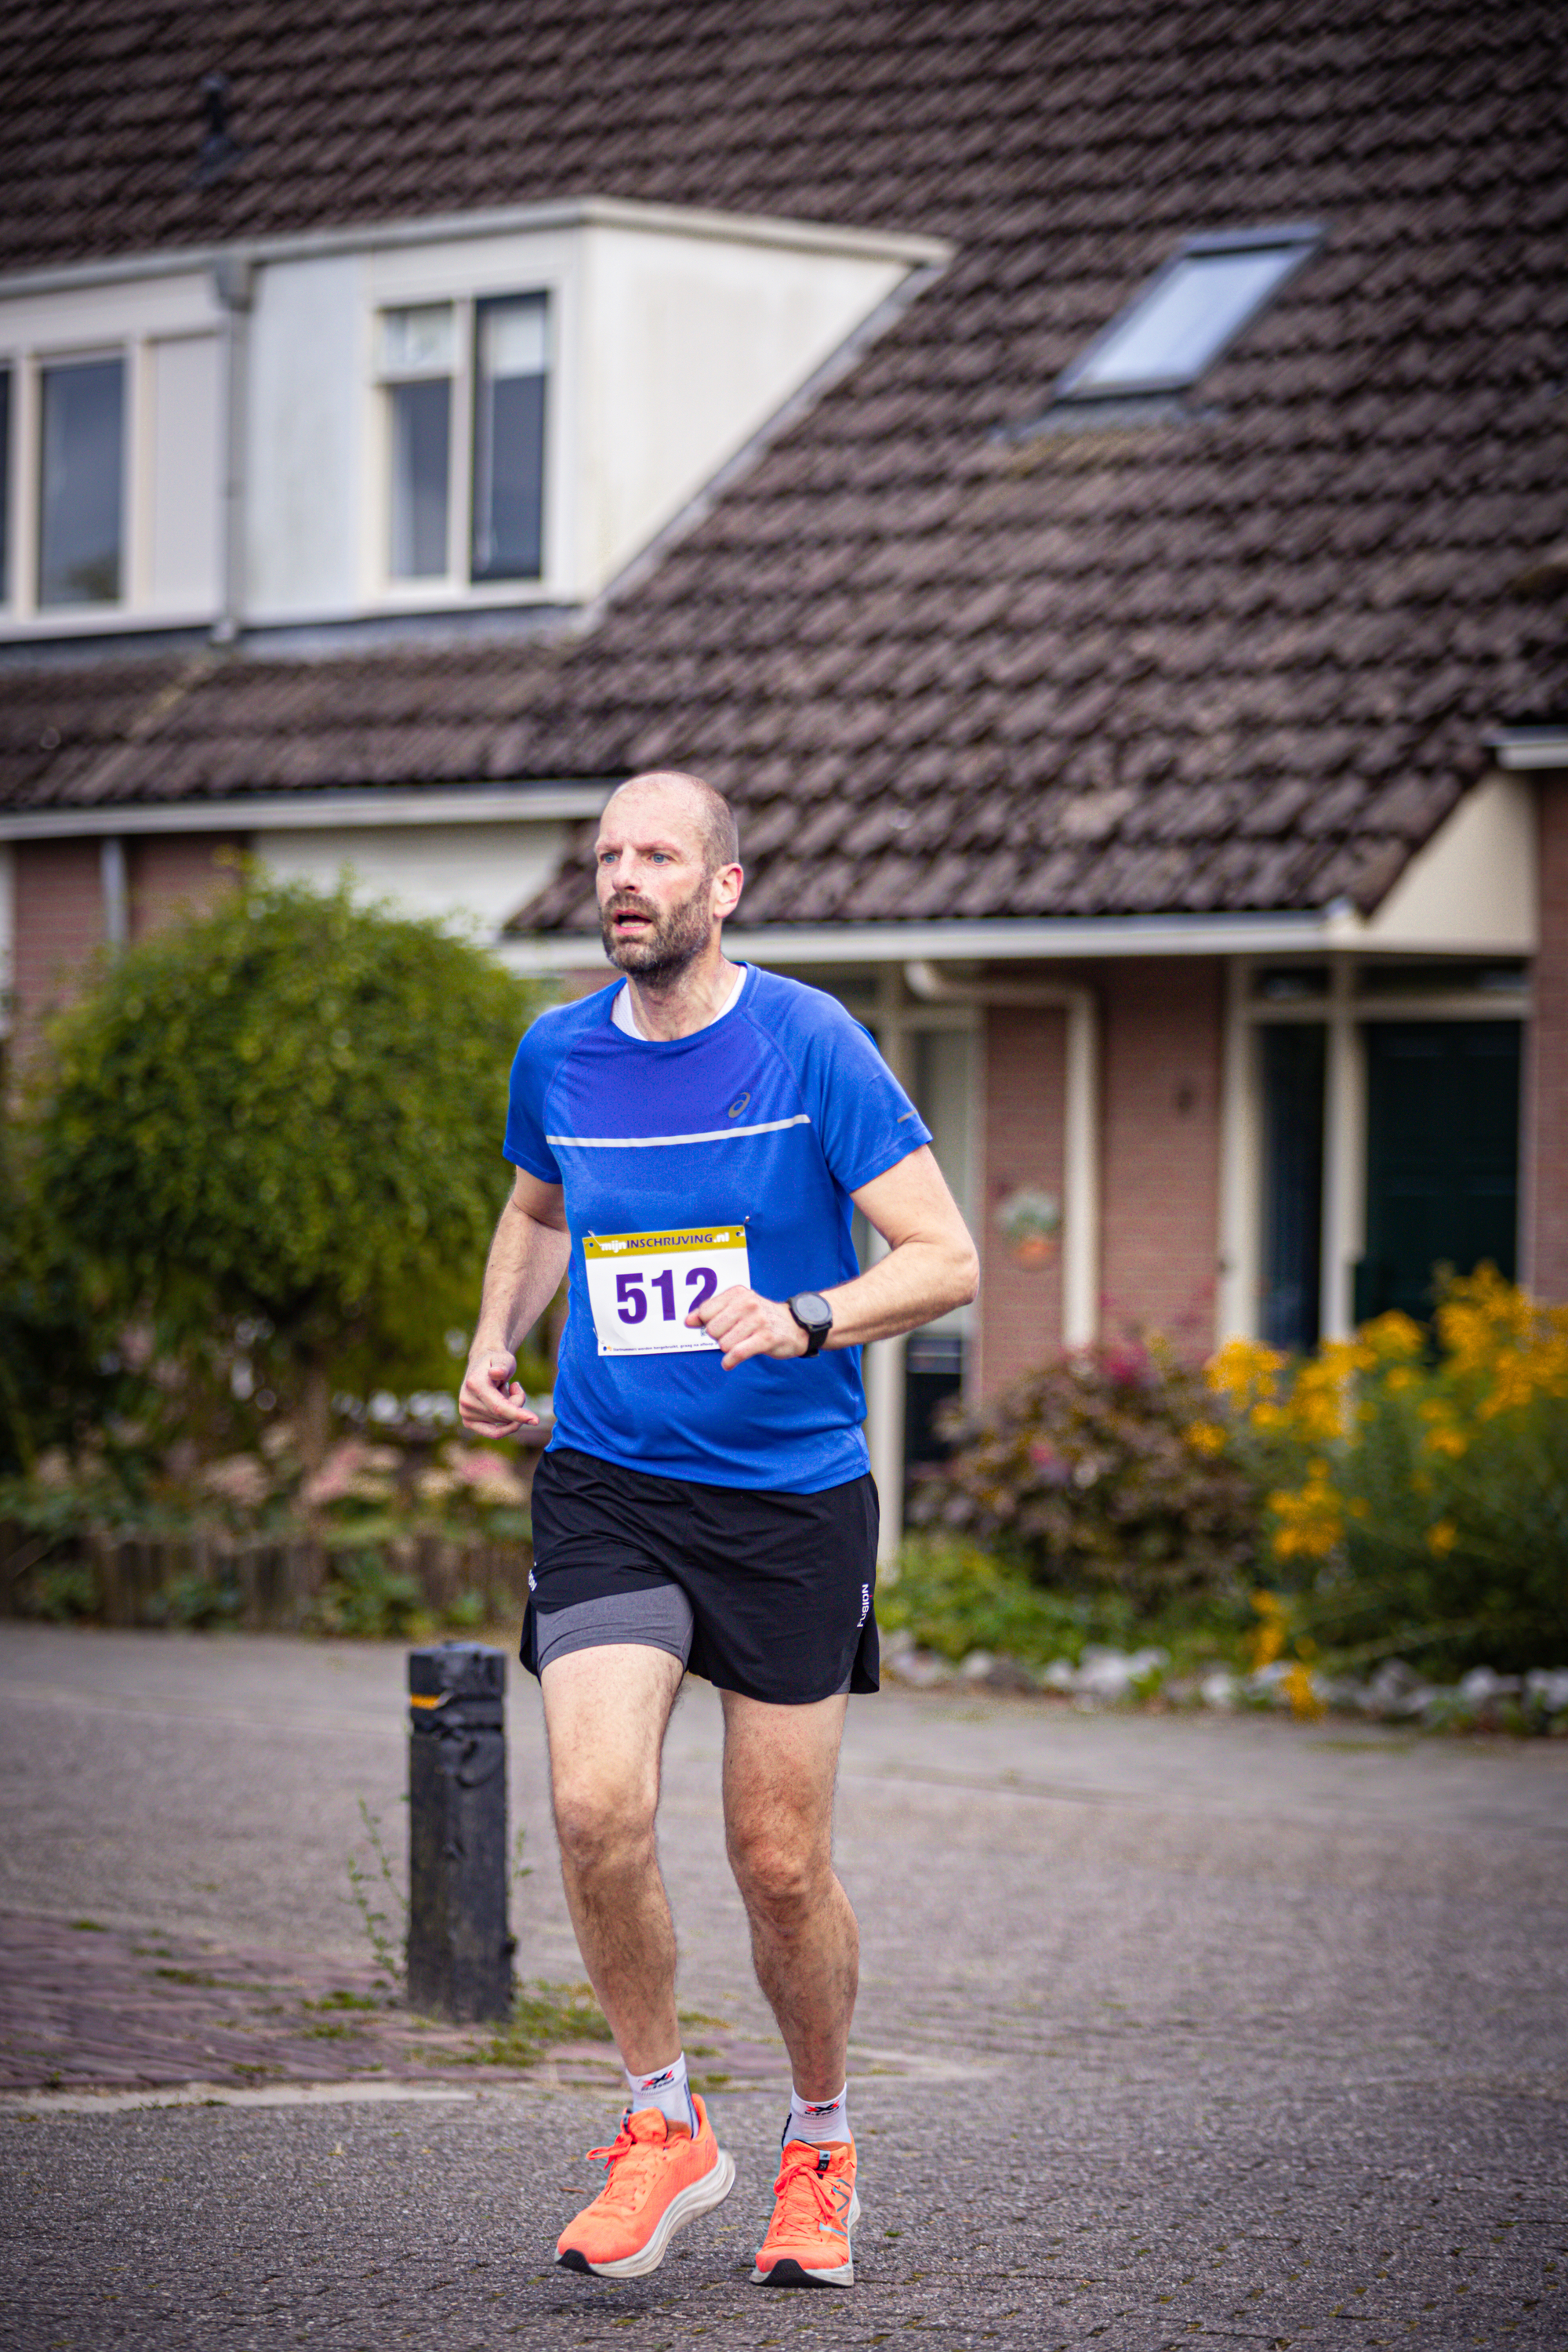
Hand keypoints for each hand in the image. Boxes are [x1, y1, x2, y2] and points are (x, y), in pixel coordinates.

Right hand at [458, 1349, 540, 1435]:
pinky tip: (506, 1407)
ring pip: (503, 1424)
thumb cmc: (497, 1361)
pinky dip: (507, 1423)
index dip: (518, 1415)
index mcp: (474, 1384)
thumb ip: (502, 1366)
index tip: (536, 1421)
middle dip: (517, 1404)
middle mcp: (466, 1401)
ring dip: (511, 1411)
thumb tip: (496, 1373)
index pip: (499, 1407)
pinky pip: (495, 1433)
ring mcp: (465, 1413)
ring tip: (504, 1392)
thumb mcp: (504, 1358)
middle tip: (515, 1387)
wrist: (482, 1364)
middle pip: (505, 1417)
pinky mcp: (468, 1422)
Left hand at [688, 1284, 808, 1368]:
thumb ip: (710, 1312)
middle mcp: (747, 1303)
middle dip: (719, 1338)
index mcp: (738, 1293)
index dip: (708, 1324)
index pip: (705, 1312)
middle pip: (713, 1330)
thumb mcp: (737, 1308)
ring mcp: (757, 1320)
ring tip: (741, 1344)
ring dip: (729, 1349)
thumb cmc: (761, 1318)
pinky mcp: (766, 1338)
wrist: (796, 1325)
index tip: (720, 1327)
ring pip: (723, 1344)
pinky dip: (729, 1362)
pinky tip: (729, 1363)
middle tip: (734, 1336)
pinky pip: (737, 1353)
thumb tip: (687, 1321)